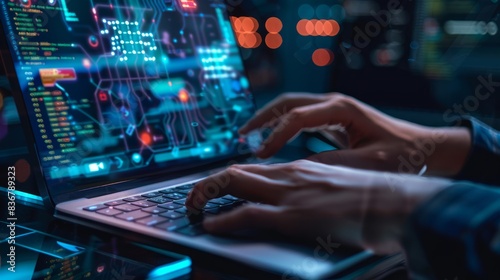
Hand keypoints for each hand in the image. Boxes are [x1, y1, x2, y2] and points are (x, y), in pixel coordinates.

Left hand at [186, 160, 450, 253]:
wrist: (401, 202)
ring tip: (192, 206)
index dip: (230, 177)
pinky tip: (211, 225)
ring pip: (235, 183)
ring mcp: (291, 193)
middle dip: (209, 183)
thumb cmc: (377, 198)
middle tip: (194, 196)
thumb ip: (317, 191)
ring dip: (207, 194)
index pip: (255, 169)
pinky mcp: (294, 216)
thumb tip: (308, 203)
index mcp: (302, 169)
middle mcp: (291, 174)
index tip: (217, 188)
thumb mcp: (340, 189)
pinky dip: (224, 220)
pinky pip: (247, 214)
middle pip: (237, 171)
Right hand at [240, 93, 470, 176]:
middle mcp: (335, 103)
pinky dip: (283, 125)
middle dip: (263, 117)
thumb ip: (330, 165)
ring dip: (270, 118)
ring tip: (249, 134)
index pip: (296, 117)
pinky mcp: (335, 118)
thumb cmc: (401, 155)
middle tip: (242, 134)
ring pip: (292, 106)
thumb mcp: (365, 164)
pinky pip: (301, 116)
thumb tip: (295, 169)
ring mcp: (334, 108)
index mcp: (341, 109)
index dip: (275, 135)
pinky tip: (274, 139)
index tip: (260, 154)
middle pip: (288, 102)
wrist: (425, 149)